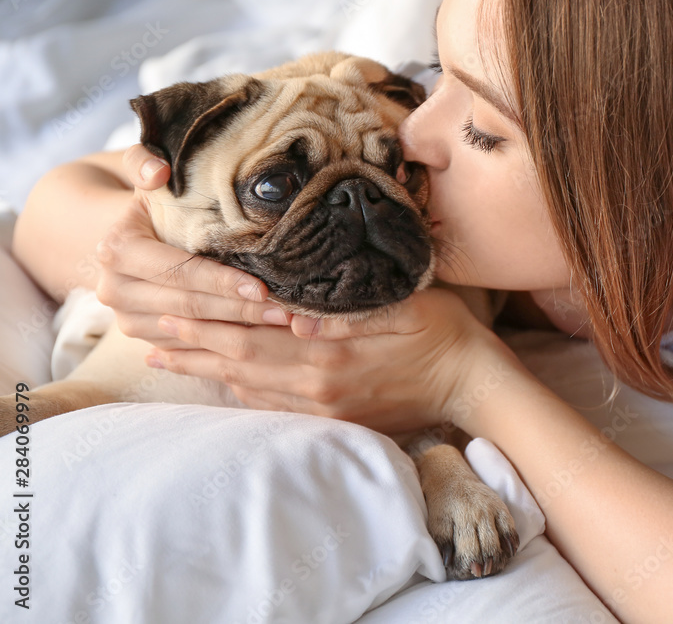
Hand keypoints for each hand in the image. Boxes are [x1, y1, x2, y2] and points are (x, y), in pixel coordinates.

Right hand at [95, 145, 290, 349]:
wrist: (129, 232)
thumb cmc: (158, 201)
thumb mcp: (150, 175)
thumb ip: (146, 162)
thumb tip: (157, 171)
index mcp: (117, 250)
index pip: (179, 271)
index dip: (222, 281)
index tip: (263, 287)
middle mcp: (113, 289)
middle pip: (190, 306)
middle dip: (242, 311)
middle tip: (288, 313)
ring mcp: (126, 319)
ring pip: (191, 332)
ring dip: (239, 332)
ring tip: (284, 326)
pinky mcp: (142, 337)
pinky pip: (189, 347)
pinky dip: (226, 345)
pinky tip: (263, 339)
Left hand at [148, 287, 516, 434]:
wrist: (472, 384)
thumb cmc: (444, 332)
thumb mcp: (403, 306)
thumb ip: (348, 312)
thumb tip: (295, 312)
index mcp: (329, 356)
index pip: (250, 339)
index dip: (204, 327)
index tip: (165, 313)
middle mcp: (319, 387)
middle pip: (240, 367)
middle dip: (192, 349)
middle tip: (147, 337)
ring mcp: (327, 408)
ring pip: (252, 391)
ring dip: (209, 372)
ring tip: (170, 357)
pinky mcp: (339, 418)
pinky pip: (278, 408)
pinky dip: (243, 392)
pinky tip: (226, 380)